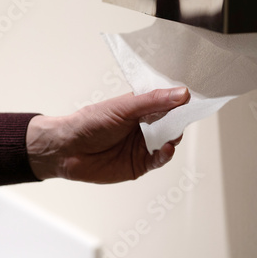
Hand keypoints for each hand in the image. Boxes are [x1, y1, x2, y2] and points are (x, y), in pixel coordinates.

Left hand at [26, 87, 189, 183]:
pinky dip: (165, 155)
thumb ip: (152, 101)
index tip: (190, 99)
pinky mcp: (140, 165)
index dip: (178, 101)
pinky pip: (159, 160)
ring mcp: (142, 146)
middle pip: (170, 123)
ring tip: (172, 135)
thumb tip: (182, 93)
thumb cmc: (88, 123)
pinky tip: (166, 148)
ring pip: (168, 141)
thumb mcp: (123, 107)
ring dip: (173, 138)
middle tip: (183, 118)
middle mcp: (143, 127)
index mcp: (140, 109)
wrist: (66, 149)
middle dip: (178, 121)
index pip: (166, 103)